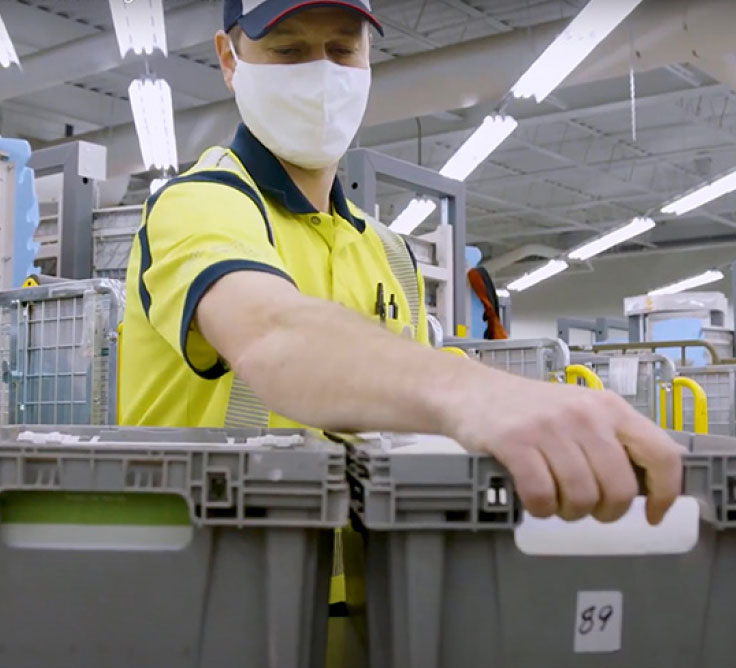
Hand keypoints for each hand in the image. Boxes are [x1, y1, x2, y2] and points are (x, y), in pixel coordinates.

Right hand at [448, 371, 682, 524]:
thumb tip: (646, 484)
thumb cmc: (527, 408)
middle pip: (619, 488)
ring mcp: (548, 427)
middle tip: (586, 508)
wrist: (471, 391)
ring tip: (555, 501)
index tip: (653, 514)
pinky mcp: (514, 441)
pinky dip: (540, 509)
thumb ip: (610, 439)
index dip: (666, 493)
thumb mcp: (578, 410)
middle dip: (605, 511)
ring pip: (581, 497)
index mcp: (608, 407)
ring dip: (568, 512)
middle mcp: (583, 414)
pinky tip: (533, 500)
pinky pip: (541, 495)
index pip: (660, 453)